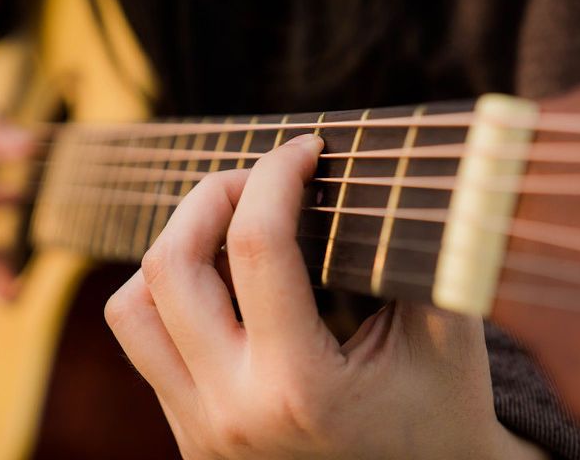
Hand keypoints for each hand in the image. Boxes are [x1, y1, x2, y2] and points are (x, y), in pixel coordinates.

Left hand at [105, 134, 547, 458]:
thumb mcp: (448, 334)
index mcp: (300, 387)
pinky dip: (176, 300)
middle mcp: (232, 414)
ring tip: (228, 232)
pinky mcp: (190, 441)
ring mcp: (201, 433)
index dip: (277, 174)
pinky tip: (229, 287)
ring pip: (131, 310)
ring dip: (173, 252)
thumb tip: (394, 169)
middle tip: (259, 178)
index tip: (305, 149)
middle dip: (210, 196)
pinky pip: (147, 350)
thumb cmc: (443, 412)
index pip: (257, 246)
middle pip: (170, 267)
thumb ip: (420, 254)